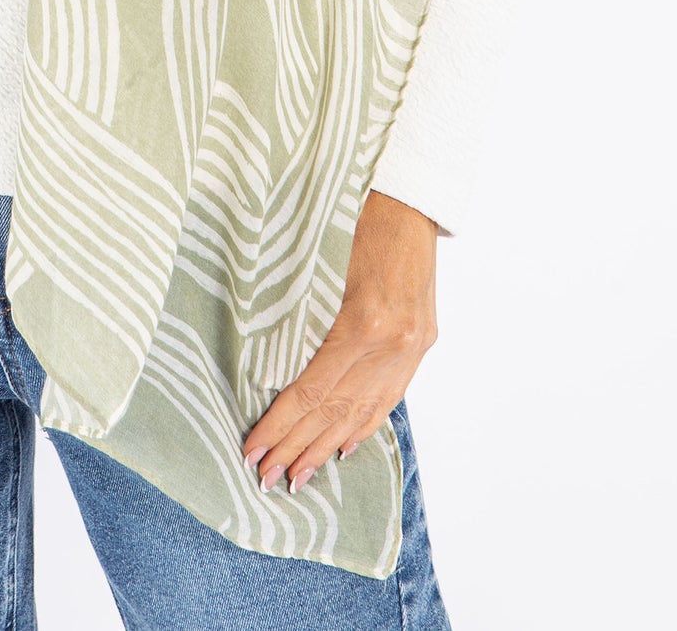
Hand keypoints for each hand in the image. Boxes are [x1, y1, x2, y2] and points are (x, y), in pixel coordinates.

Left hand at [241, 190, 438, 492]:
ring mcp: (412, 345)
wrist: (409, 196)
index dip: (281, 424)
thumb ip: (297, 316)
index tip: (253, 449)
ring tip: (300, 478)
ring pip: (366, 411)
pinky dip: (366, 425)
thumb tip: (262, 368)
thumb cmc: (353, 215)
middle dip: (299, 448)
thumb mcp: (316, 261)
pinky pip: (391, 395)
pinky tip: (345, 447)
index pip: (313, 390)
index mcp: (363, 321)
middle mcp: (392, 342)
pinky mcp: (423, 341)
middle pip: (337, 410)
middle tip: (267, 479)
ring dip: (329, 447)